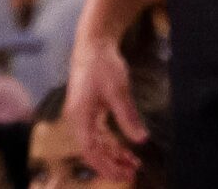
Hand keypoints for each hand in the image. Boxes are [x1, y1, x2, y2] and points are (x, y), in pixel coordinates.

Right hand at [65, 29, 148, 178]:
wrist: (93, 43)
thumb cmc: (102, 64)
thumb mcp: (118, 90)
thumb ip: (128, 116)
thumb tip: (141, 139)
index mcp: (79, 114)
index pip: (89, 150)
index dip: (106, 166)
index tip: (124, 174)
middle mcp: (77, 117)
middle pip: (92, 150)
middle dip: (111, 164)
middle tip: (133, 173)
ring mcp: (82, 114)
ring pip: (96, 143)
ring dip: (113, 154)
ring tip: (134, 163)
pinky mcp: (89, 110)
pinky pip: (99, 134)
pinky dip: (112, 143)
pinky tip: (126, 148)